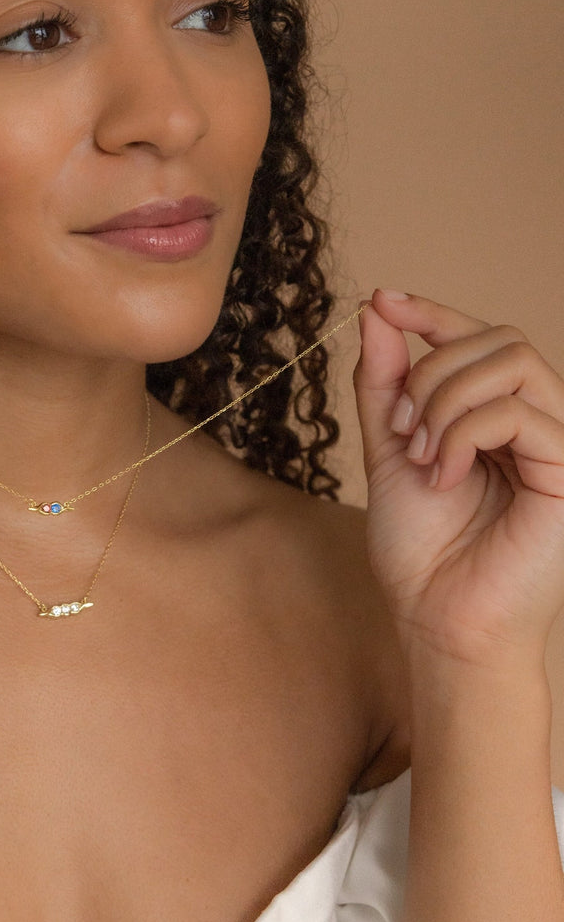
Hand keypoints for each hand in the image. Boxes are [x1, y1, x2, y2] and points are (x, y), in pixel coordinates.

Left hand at [354, 290, 563, 670]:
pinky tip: (441, 475)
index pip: (478, 340)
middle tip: (399, 428)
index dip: (431, 313)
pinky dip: (463, 434)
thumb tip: (377, 311)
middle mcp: (536, 423)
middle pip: (498, 340)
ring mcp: (558, 446)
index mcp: (495, 417)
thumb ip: (385, 385)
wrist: (436, 620)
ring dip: (445, 399)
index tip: (380, 301)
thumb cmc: (418, 547)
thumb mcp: (387, 450)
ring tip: (419, 452)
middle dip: (430, 371)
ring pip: (514, 362)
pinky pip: (522, 412)